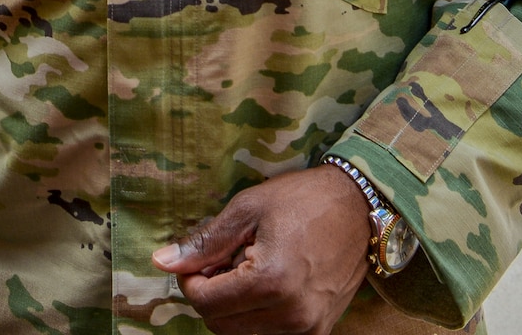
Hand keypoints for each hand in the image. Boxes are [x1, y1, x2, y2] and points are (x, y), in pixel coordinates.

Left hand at [154, 166, 370, 334]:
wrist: (360, 208)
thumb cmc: (302, 201)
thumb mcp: (246, 210)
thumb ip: (204, 243)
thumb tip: (162, 262)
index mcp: (270, 282)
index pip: (205, 304)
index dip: (190, 280)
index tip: (198, 258)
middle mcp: (292, 314)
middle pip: (221, 325)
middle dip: (210, 295)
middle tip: (221, 262)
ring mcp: (309, 328)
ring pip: (244, 333)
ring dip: (234, 306)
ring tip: (246, 269)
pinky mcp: (319, 331)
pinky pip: (271, 333)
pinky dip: (257, 314)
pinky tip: (264, 283)